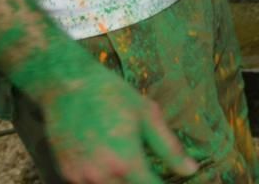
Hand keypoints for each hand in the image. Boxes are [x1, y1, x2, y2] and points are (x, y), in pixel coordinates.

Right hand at [40, 64, 197, 182]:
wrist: (67, 84)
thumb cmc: (112, 95)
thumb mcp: (148, 115)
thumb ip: (170, 148)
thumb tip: (191, 170)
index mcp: (127, 162)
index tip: (168, 181)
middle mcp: (102, 176)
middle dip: (142, 183)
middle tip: (147, 170)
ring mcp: (81, 177)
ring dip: (122, 182)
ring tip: (127, 165)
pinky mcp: (67, 174)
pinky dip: (103, 181)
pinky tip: (109, 165)